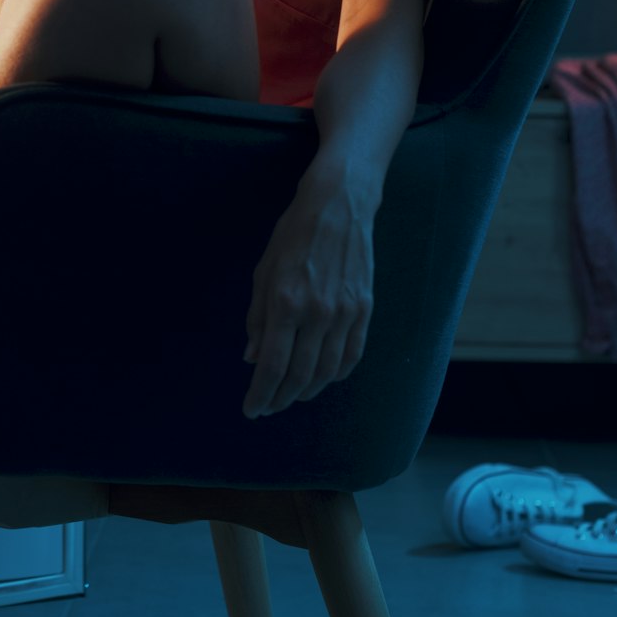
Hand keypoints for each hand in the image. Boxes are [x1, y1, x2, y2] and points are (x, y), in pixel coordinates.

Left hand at [241, 170, 375, 416]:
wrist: (338, 207)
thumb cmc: (293, 235)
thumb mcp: (263, 272)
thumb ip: (257, 318)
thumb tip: (252, 357)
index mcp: (286, 303)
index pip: (272, 365)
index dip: (260, 393)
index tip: (251, 410)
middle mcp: (317, 313)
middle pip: (299, 375)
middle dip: (280, 398)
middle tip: (268, 407)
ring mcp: (345, 314)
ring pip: (326, 372)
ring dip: (306, 391)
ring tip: (291, 397)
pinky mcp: (365, 311)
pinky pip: (351, 356)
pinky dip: (334, 375)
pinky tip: (321, 379)